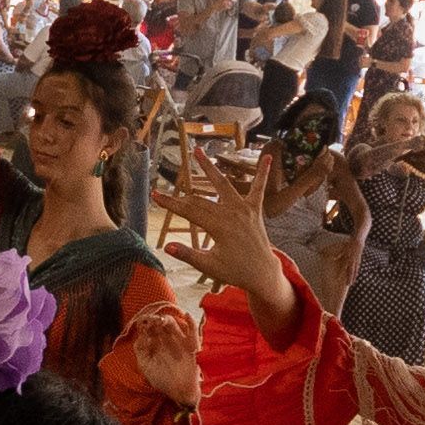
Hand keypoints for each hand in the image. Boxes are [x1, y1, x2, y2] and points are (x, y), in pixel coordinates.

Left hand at [125, 304, 199, 405]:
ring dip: (168, 320)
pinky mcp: (191, 345)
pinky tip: (186, 315)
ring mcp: (179, 341)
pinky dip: (191, 322)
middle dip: (155, 320)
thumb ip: (140, 350)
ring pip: (174, 325)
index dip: (146, 323)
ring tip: (162, 320)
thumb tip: (140, 335)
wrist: (179, 391)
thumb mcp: (146, 366)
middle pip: (160, 324)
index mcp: (155, 344)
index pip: (149, 328)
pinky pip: (192, 331)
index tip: (142, 321)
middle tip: (152, 320)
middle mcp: (166, 340)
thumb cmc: (162, 380)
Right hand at [157, 140, 291, 311]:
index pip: (189, 212)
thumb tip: (167, 247)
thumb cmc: (235, 271)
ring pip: (223, 184)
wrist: (262, 273)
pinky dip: (263, 172)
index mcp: (220, 228)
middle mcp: (232, 214)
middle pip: (200, 200)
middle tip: (163, 189)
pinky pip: (259, 188)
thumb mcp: (209, 266)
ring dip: (210, 167)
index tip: (155, 196)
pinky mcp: (255, 209)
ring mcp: (244, 209)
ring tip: (197, 151)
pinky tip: (268, 156)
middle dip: (180, 196)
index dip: (171, 204)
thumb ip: (188, 254)